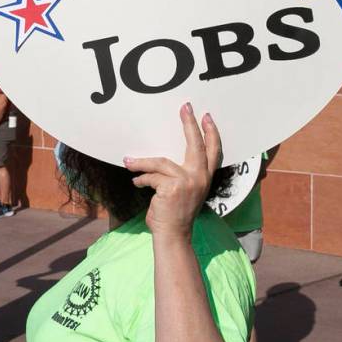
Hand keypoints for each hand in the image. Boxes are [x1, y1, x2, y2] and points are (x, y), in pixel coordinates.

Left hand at [124, 103, 220, 240]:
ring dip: (142, 162)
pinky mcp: (172, 187)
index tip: (206, 116)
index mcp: (204, 178)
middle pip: (195, 145)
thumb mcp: (184, 191)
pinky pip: (152, 175)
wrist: (173, 234)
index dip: (211, 133)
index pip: (213, 151)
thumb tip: (161, 160)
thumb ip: (180, 174)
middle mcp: (200, 178)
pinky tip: (136, 183)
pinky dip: (141, 178)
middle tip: (185, 107)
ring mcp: (188, 182)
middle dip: (189, 124)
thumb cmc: (174, 213)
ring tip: (128, 162)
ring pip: (161, 162)